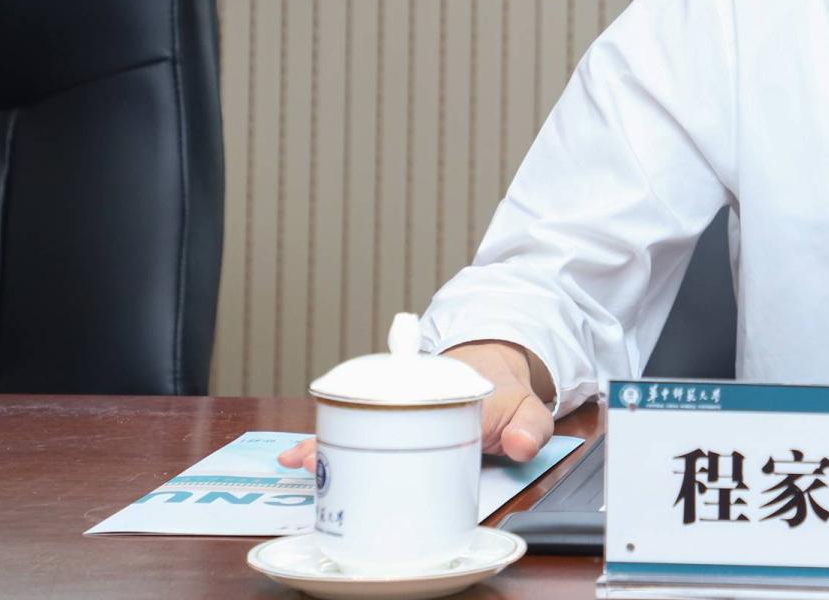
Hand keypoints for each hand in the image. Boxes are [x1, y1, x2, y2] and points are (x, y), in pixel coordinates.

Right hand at [276, 340, 555, 472]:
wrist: (495, 370)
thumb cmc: (504, 396)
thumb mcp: (527, 408)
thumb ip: (531, 425)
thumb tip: (522, 443)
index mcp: (444, 394)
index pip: (408, 404)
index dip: (378, 418)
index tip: (354, 430)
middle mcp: (412, 401)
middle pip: (368, 415)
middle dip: (336, 435)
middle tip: (307, 455)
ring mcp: (398, 414)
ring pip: (355, 425)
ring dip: (326, 442)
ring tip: (297, 457)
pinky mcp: (391, 427)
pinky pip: (357, 435)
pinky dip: (331, 445)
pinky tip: (305, 458)